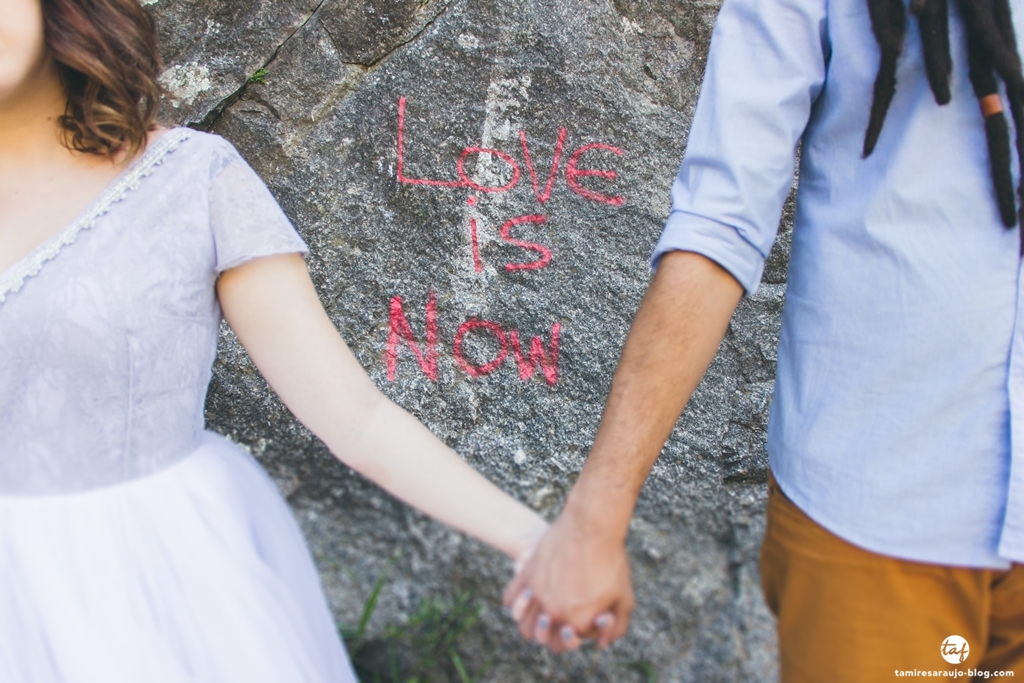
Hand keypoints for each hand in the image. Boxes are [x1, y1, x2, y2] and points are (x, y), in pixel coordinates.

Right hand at [503, 502, 633, 651]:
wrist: (592, 526)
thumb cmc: (611, 562)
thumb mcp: (624, 599)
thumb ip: (616, 628)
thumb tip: (601, 643)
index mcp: (577, 622)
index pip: (567, 643)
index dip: (574, 634)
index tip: (581, 620)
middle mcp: (554, 612)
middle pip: (542, 638)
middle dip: (552, 633)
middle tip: (561, 620)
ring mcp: (538, 594)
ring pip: (523, 624)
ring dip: (531, 623)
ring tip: (542, 613)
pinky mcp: (528, 574)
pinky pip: (511, 597)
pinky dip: (516, 602)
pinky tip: (528, 596)